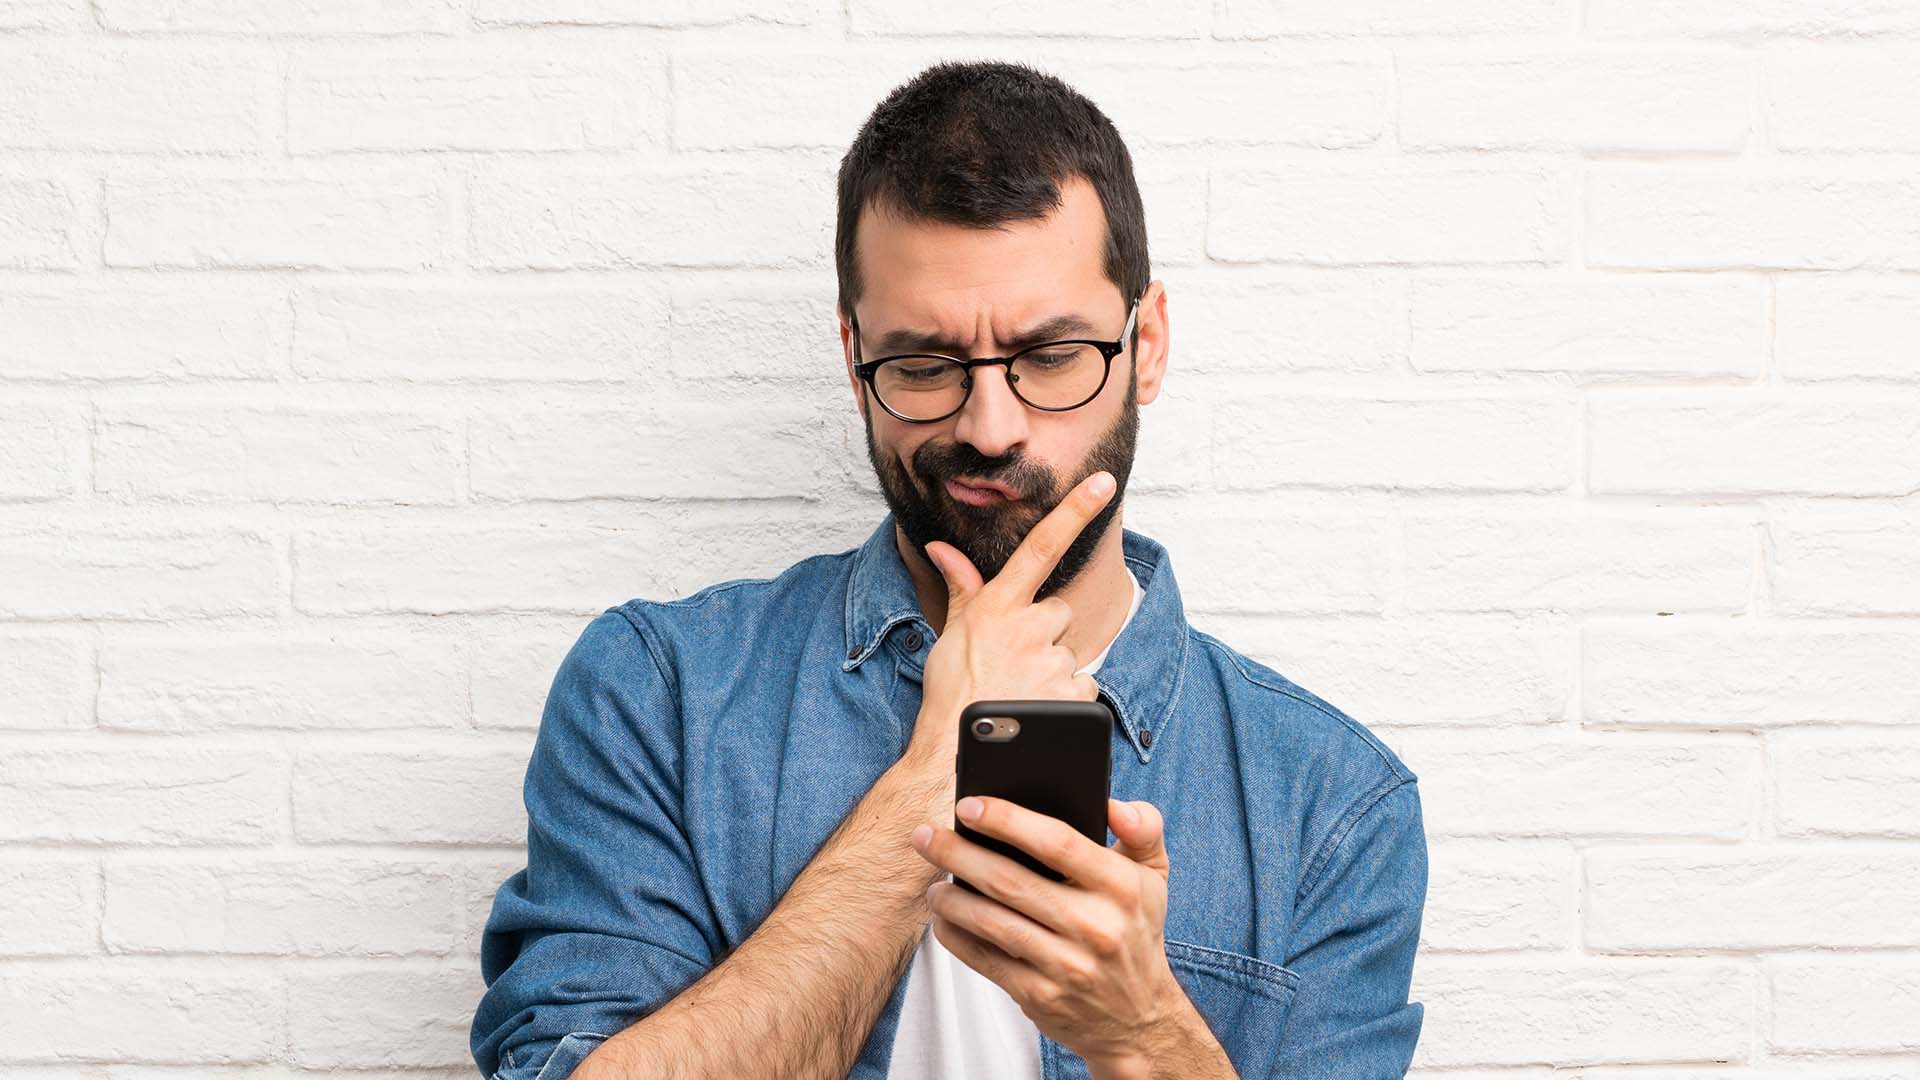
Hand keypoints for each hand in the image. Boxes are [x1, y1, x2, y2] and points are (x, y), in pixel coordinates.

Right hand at [903, 468, 1117, 766]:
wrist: (953, 755)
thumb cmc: (948, 696)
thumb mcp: (950, 634)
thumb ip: (961, 587)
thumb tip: (941, 548)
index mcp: (998, 606)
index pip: (1041, 546)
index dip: (1074, 511)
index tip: (1103, 484)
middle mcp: (1029, 627)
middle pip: (1057, 614)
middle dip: (1043, 636)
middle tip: (1012, 666)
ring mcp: (1052, 661)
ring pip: (1068, 655)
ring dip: (1051, 672)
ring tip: (1019, 697)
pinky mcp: (1072, 695)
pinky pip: (1082, 689)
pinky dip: (1065, 701)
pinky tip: (1036, 714)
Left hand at [910, 791, 1181, 1069]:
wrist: (1138, 1018)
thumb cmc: (1135, 932)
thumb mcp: (1154, 876)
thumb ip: (1142, 828)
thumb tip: (1110, 803)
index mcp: (1121, 887)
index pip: (1058, 842)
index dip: (1007, 820)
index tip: (969, 805)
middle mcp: (1095, 926)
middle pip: (1009, 881)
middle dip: (957, 853)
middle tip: (926, 835)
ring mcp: (1065, 965)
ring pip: (990, 922)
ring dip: (949, 897)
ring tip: (932, 879)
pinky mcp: (1040, 995)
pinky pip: (984, 960)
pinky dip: (956, 936)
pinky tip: (942, 917)